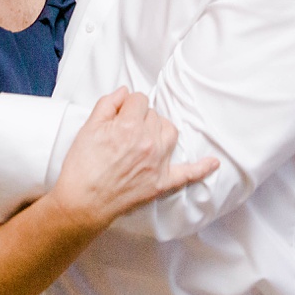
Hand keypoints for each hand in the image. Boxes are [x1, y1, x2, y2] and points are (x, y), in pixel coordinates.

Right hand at [50, 88, 217, 229]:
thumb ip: (108, 104)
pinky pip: (188, 173)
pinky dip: (201, 168)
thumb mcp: (88, 127)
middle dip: (140, 118)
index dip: (126, 106)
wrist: (82, 202)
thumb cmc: (81, 166)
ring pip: (170, 132)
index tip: (118, 115)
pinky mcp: (161, 182)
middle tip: (123, 132)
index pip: (138, 99)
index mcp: (129, 126)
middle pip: (154, 115)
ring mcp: (158, 163)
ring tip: (145, 137)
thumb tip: (124, 92)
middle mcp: (148, 142)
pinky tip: (213, 163)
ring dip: (160, 130)